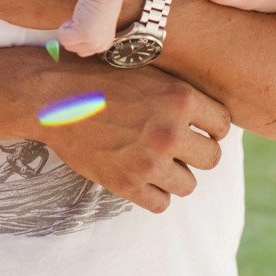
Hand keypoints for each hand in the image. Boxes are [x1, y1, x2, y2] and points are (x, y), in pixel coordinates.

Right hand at [33, 61, 229, 212]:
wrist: (52, 96)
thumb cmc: (99, 77)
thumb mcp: (146, 71)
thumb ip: (178, 91)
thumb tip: (207, 111)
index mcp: (180, 97)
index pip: (223, 125)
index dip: (211, 127)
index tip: (197, 127)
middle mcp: (170, 131)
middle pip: (212, 159)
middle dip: (197, 153)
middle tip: (178, 146)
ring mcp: (149, 161)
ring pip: (189, 185)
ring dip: (176, 175)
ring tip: (157, 161)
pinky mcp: (126, 183)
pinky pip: (161, 204)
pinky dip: (155, 194)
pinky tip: (141, 176)